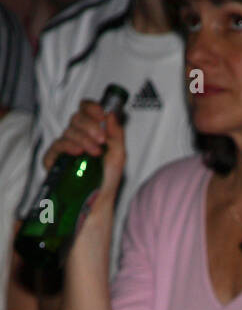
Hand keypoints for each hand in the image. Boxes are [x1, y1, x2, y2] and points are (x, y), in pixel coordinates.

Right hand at [41, 97, 125, 227]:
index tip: (101, 114)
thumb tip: (111, 114)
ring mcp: (64, 146)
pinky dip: (68, 146)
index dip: (92, 108)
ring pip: (69, 131)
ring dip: (83, 139)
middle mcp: (77, 136)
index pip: (86, 110)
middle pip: (77, 118)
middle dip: (90, 126)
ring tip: (95, 152)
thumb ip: (117, 134)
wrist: (100, 200)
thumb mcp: (119, 155)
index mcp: (91, 131)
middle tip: (101, 140)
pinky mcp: (54, 159)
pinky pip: (57, 146)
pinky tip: (78, 152)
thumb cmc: (108, 178)